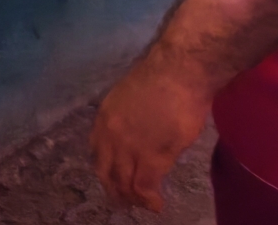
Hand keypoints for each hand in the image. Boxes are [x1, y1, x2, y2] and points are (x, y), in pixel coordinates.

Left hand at [90, 49, 211, 209]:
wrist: (180, 72)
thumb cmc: (165, 78)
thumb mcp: (132, 96)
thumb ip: (129, 118)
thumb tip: (137, 132)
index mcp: (105, 116)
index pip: (97, 150)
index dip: (106, 168)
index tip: (114, 177)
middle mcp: (110, 134)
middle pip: (106, 172)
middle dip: (115, 190)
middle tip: (124, 202)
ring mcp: (129, 147)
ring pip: (124, 183)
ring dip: (134, 199)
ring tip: (144, 205)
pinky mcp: (151, 157)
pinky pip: (144, 187)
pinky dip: (149, 199)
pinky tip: (157, 204)